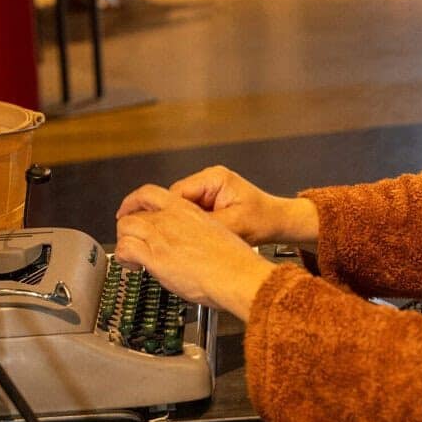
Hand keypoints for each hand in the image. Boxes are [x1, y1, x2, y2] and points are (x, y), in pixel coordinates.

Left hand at [115, 185, 274, 319]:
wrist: (237, 274)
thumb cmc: (233, 260)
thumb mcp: (215, 234)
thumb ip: (195, 233)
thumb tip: (189, 243)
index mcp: (187, 210)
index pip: (149, 193)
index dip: (134, 201)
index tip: (131, 210)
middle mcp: (171, 219)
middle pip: (133, 212)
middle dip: (128, 226)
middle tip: (131, 239)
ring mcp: (162, 236)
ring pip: (125, 227)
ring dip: (124, 240)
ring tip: (131, 256)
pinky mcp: (156, 256)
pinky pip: (125, 248)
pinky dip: (123, 257)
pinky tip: (133, 265)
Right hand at [119, 165, 318, 247]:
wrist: (280, 223)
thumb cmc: (264, 220)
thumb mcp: (233, 225)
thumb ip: (203, 227)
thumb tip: (178, 234)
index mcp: (213, 179)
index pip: (174, 194)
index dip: (157, 212)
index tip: (142, 226)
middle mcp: (209, 181)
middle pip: (172, 200)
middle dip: (160, 218)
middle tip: (141, 233)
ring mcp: (209, 192)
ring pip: (178, 208)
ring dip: (173, 224)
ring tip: (165, 242)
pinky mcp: (211, 203)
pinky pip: (189, 214)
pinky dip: (184, 227)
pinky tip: (181, 242)